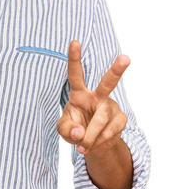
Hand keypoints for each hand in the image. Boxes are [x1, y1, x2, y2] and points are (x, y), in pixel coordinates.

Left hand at [57, 40, 129, 155]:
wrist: (92, 143)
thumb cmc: (75, 128)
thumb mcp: (63, 130)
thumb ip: (66, 130)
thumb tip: (80, 133)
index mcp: (79, 93)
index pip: (75, 74)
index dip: (74, 58)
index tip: (74, 42)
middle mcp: (97, 96)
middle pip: (108, 83)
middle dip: (116, 70)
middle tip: (126, 58)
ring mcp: (111, 107)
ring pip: (101, 121)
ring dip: (90, 137)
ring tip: (83, 146)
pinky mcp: (121, 120)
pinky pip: (108, 133)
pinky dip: (98, 143)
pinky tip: (96, 143)